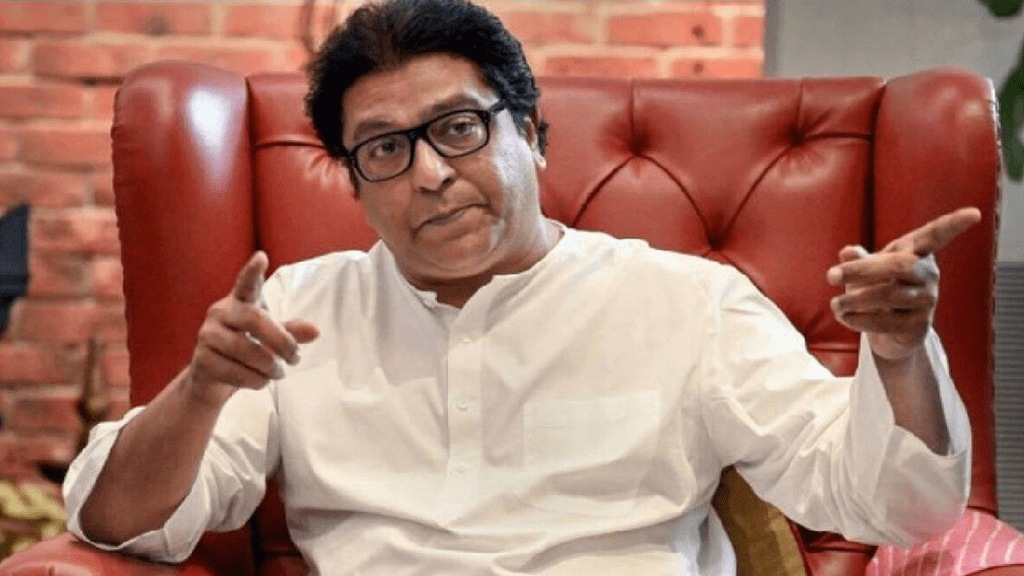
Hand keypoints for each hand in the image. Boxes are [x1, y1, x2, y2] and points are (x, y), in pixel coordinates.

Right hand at [189, 251, 318, 403]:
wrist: (211, 380)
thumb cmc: (245, 350)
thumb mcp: (270, 338)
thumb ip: (291, 332)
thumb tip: (316, 331)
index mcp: (239, 302)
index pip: (246, 283)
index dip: (253, 271)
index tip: (261, 257)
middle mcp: (220, 313)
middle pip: (256, 320)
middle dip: (282, 341)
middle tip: (296, 358)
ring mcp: (207, 336)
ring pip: (248, 351)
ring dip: (271, 367)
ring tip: (278, 372)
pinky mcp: (201, 361)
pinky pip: (238, 373)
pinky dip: (257, 381)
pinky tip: (261, 380)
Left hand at [826, 207, 980, 361]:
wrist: (888, 333)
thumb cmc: (877, 289)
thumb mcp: (866, 271)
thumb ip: (858, 259)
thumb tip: (847, 251)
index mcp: (917, 253)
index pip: (935, 236)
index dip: (953, 224)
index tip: (974, 213)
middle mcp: (928, 275)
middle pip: (900, 265)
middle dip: (862, 269)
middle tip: (830, 276)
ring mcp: (927, 301)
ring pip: (888, 295)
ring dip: (854, 299)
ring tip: (835, 304)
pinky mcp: (918, 326)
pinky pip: (885, 321)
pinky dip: (859, 319)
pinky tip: (845, 318)